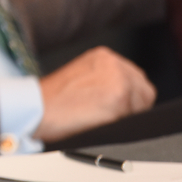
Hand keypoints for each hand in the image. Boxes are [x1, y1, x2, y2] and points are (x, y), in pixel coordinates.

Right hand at [34, 46, 154, 141]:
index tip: (114, 108)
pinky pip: (134, 117)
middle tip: (108, 116)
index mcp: (103, 57)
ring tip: (99, 117)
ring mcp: (118, 77)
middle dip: (132, 108)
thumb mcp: (80, 78)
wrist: (36, 108)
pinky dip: (120, 124)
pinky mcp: (119, 95)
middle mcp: (114, 62)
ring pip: (142, 105)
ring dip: (126, 116)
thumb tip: (127, 97)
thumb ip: (104, 80)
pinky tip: (99, 121)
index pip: (135, 79)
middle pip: (145, 91)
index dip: (129, 99)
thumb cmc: (52, 101)